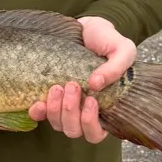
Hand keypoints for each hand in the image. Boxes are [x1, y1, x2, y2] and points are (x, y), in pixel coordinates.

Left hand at [28, 16, 136, 143]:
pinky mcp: (50, 96)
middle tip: (72, 86)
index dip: (90, 124)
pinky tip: (38, 102)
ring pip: (57, 124)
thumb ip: (116, 67)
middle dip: (70, 113)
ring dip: (56, 109)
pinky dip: (38, 112)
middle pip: (74, 131)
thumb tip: (95, 84)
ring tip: (58, 86)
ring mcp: (65, 105)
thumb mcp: (123, 49)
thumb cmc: (108, 41)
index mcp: (105, 107)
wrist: (87, 27)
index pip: (96, 133)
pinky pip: (40, 114)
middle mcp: (83, 111)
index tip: (91, 100)